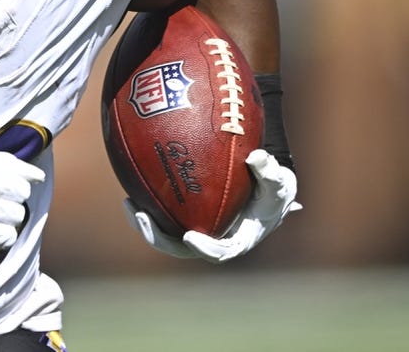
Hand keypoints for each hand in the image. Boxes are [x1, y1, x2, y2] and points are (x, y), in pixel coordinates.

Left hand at [125, 149, 301, 262]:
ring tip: (129, 204)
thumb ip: (268, 171)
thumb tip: (255, 157)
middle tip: (142, 217)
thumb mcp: (278, 181)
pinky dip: (147, 208)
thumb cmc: (272, 189)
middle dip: (159, 238)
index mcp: (237, 240)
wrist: (262, 189)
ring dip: (145, 225)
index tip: (190, 237)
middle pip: (181, 249)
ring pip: (166, 235)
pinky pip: (162, 219)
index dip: (205, 249)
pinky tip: (131, 192)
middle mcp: (212, 240)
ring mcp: (195, 231)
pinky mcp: (183, 219)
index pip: (221, 252)